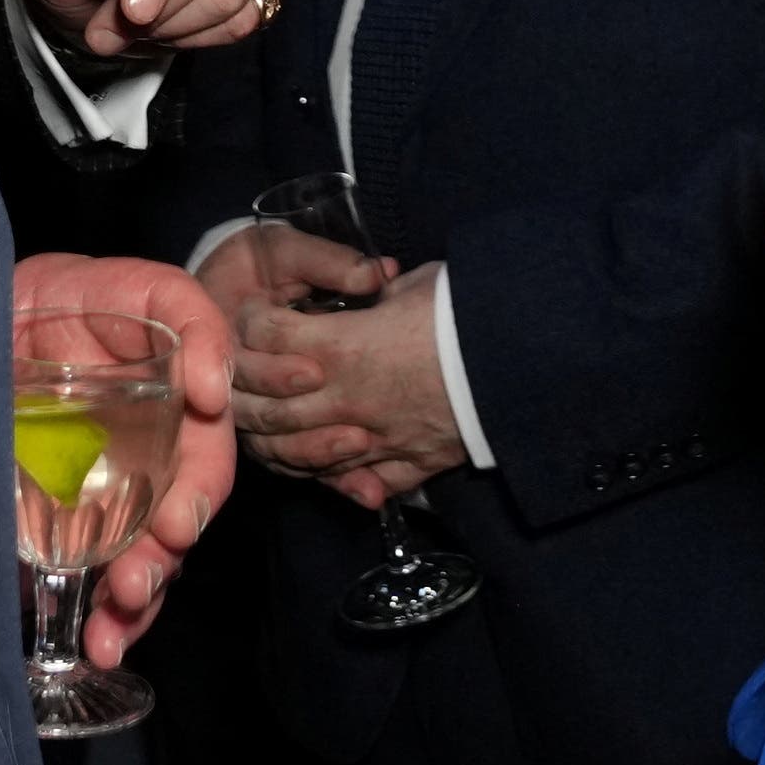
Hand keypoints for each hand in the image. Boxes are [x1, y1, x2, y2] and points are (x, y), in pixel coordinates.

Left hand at [14, 252, 237, 669]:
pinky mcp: (57, 528)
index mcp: (171, 402)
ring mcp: (104, 492)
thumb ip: (182, 313)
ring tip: (115, 625)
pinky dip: (103, 615)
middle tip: (139, 577)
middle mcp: (147, 452)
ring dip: (140, 592)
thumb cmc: (48, 296)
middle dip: (167, 549)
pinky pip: (93, 577)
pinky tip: (99, 641)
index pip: (204, 449)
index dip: (200, 487)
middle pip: (177, 511)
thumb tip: (214, 391)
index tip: (179, 520)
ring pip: (143, 552)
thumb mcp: (122, 284)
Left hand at [230, 256, 468, 508]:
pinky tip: (329, 464)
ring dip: (277, 442)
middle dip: (247, 390)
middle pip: (269, 406)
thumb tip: (371, 286)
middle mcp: (345, 399)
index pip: (268, 336)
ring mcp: (372, 439)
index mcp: (342, 347)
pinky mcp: (405, 464)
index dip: (253, 321)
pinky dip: (335, 477)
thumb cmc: (467, 313)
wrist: (521, 363)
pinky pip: (354, 480)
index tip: (255, 313)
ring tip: (272, 426)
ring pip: (300, 453)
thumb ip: (378, 292)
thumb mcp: (417, 284)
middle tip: (242, 376)